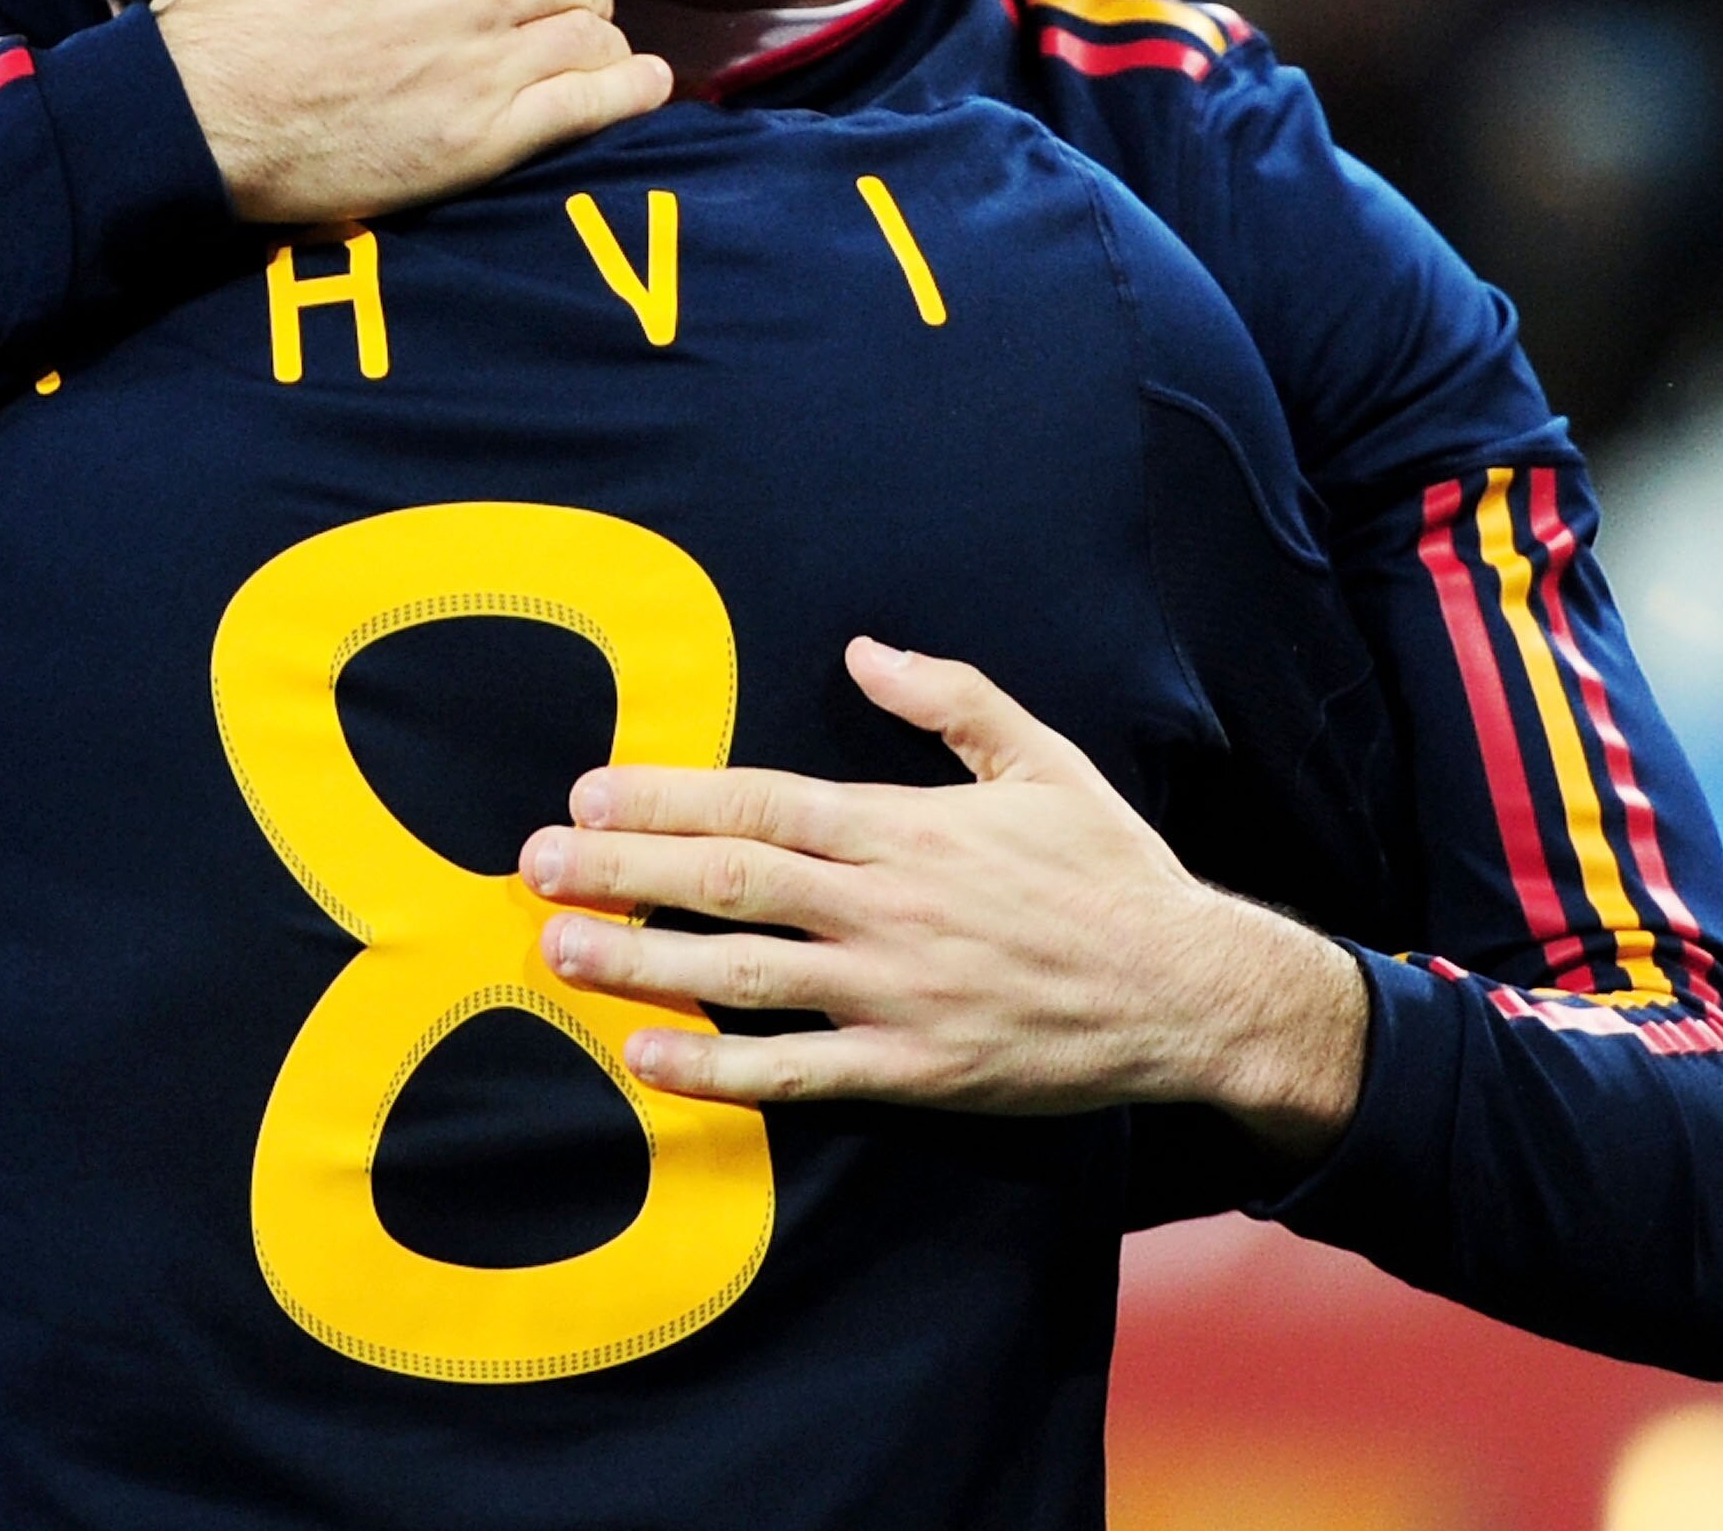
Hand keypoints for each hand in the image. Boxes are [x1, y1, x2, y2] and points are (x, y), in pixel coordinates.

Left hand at [521, 637, 1367, 1154]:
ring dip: (642, 963)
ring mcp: (894, 994)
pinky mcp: (911, 1069)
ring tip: (559, 949)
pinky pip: (795, 1073)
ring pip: (743, 976)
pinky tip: (646, 1059)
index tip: (588, 795)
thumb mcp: (1042, 759)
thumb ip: (948, 698)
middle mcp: (887, 908)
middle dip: (622, 871)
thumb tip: (864, 648)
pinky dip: (716, 1069)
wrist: (1190, 991)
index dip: (667, 799)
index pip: (762, 805)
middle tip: (533, 864)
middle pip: (730, 883)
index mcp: (907, 827)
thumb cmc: (1110, 869)